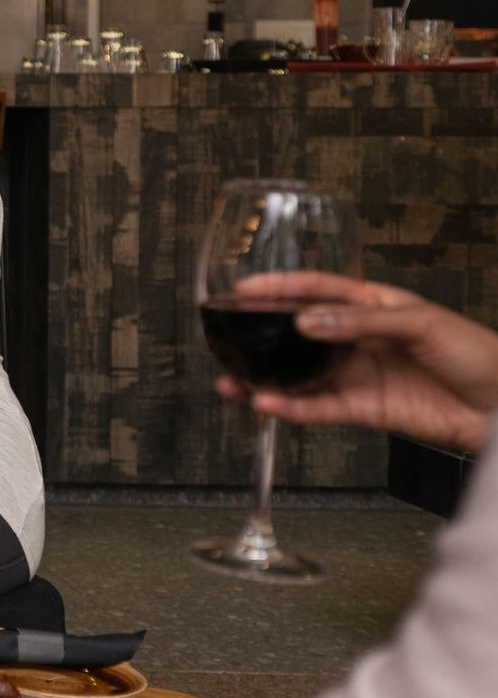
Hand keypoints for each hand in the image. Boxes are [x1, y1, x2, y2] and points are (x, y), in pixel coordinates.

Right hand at [220, 273, 497, 453]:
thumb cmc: (478, 354)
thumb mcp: (420, 324)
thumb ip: (361, 322)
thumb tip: (308, 322)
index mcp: (374, 305)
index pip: (318, 290)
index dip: (281, 288)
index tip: (245, 290)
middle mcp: (359, 339)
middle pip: (299, 335)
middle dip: (260, 337)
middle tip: (226, 340)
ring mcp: (358, 375)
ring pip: (299, 375)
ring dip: (266, 378)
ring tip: (233, 381)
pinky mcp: (362, 409)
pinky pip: (317, 407)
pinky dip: (290, 408)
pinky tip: (267, 404)